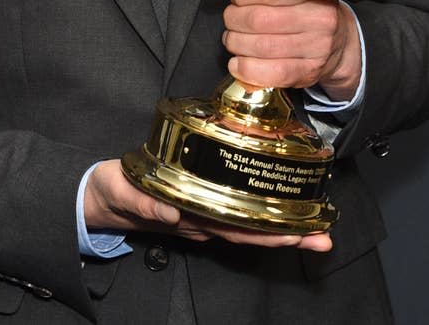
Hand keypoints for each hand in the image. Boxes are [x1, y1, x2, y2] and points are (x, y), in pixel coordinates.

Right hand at [84, 159, 331, 250]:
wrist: (105, 197)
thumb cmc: (116, 192)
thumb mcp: (124, 192)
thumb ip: (144, 200)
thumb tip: (169, 210)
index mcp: (190, 218)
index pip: (236, 229)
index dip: (268, 233)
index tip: (297, 233)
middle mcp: (203, 220)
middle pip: (252, 232)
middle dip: (289, 236)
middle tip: (323, 236)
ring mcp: (204, 214)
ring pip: (249, 225)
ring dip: (283, 228)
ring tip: (317, 228)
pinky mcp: (201, 200)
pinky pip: (237, 210)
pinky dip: (262, 212)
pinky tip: (282, 207)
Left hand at [205, 0, 360, 100]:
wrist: (338, 41)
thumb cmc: (299, 5)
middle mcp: (319, 17)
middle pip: (258, 20)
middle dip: (234, 20)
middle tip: (233, 19)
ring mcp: (317, 47)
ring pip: (260, 47)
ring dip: (236, 44)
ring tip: (235, 38)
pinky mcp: (309, 72)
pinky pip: (271, 73)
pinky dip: (246, 69)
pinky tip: (238, 63)